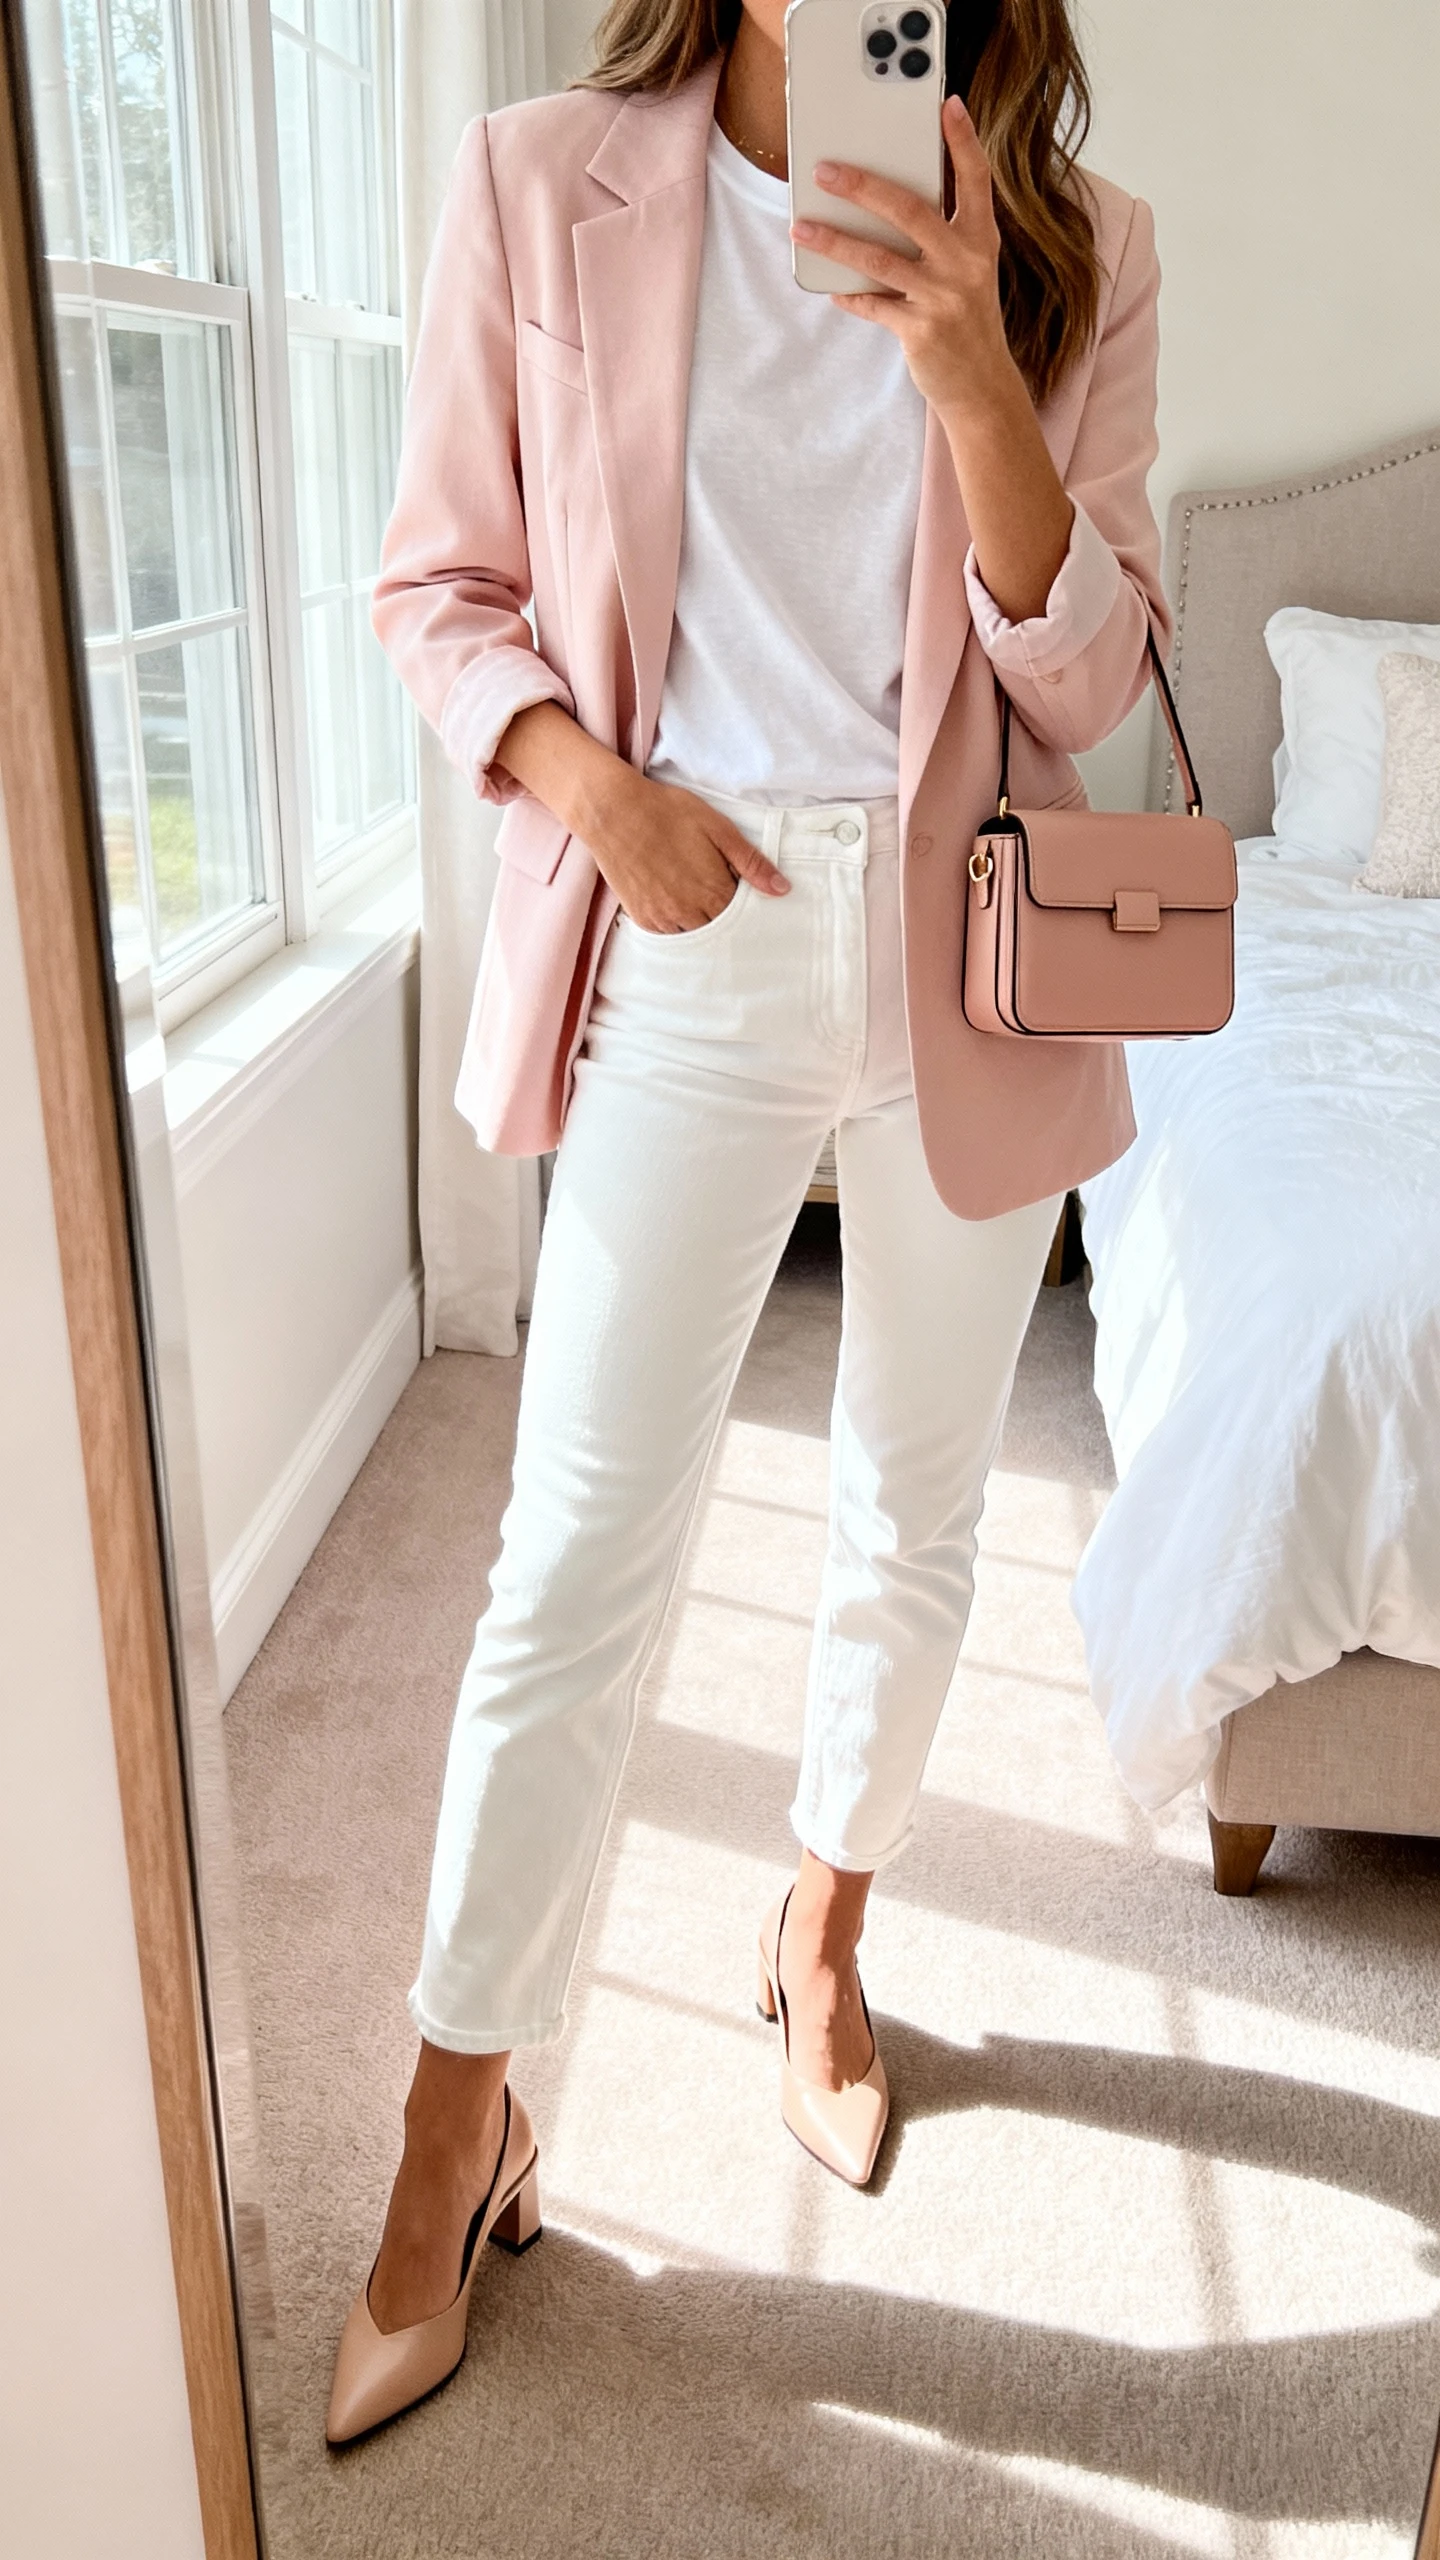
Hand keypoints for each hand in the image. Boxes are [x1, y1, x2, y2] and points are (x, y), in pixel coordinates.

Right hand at [494, 702, 788, 932]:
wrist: (613, 811)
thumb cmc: (668, 812)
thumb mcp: (718, 828)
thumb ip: (751, 862)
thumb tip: (782, 890)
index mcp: (714, 892)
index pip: (742, 917)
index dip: (744, 904)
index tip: (740, 889)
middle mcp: (690, 913)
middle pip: (719, 928)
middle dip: (723, 914)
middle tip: (714, 887)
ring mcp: (664, 918)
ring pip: (694, 933)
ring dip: (699, 920)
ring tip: (694, 891)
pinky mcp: (643, 918)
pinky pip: (669, 933)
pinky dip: (676, 922)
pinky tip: (675, 898)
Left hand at [790, 94, 1074, 622]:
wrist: (982, 389)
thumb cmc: (967, 322)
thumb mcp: (967, 273)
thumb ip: (940, 237)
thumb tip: (882, 205)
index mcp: (981, 241)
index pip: (975, 179)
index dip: (963, 141)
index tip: (948, 104)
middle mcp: (966, 264)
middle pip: (911, 209)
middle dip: (865, 185)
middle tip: (826, 170)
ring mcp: (944, 298)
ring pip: (878, 258)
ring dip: (834, 241)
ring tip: (801, 226)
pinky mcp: (920, 331)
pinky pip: (873, 305)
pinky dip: (849, 297)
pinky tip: (829, 289)